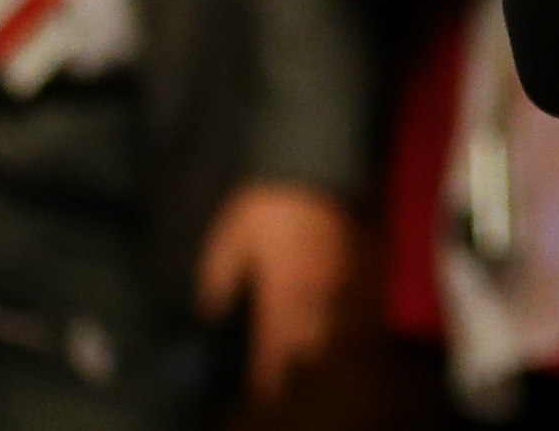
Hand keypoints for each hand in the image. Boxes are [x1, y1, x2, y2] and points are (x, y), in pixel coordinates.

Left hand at [194, 179, 351, 402]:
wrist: (305, 169)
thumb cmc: (261, 207)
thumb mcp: (227, 241)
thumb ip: (218, 279)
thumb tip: (211, 311)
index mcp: (278, 290)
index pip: (273, 341)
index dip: (268, 368)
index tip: (265, 390)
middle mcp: (310, 290)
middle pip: (309, 339)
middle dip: (296, 353)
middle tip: (284, 360)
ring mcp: (333, 274)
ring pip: (329, 318)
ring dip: (315, 331)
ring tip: (303, 335)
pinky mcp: (347, 255)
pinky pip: (339, 292)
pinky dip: (329, 303)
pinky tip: (320, 297)